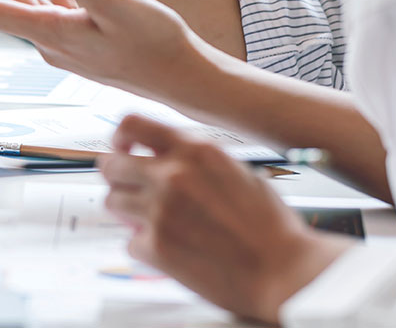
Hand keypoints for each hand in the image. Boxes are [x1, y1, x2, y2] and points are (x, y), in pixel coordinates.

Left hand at [98, 115, 352, 322]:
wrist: (284, 270)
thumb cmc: (270, 227)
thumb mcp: (237, 172)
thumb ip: (196, 163)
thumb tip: (163, 162)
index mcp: (196, 151)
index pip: (132, 125)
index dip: (120, 138)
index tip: (121, 148)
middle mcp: (172, 175)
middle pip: (111, 165)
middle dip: (118, 179)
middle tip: (131, 191)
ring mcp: (160, 210)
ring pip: (113, 203)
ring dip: (129, 213)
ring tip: (157, 224)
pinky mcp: (155, 246)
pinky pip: (130, 242)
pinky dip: (146, 248)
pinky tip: (172, 252)